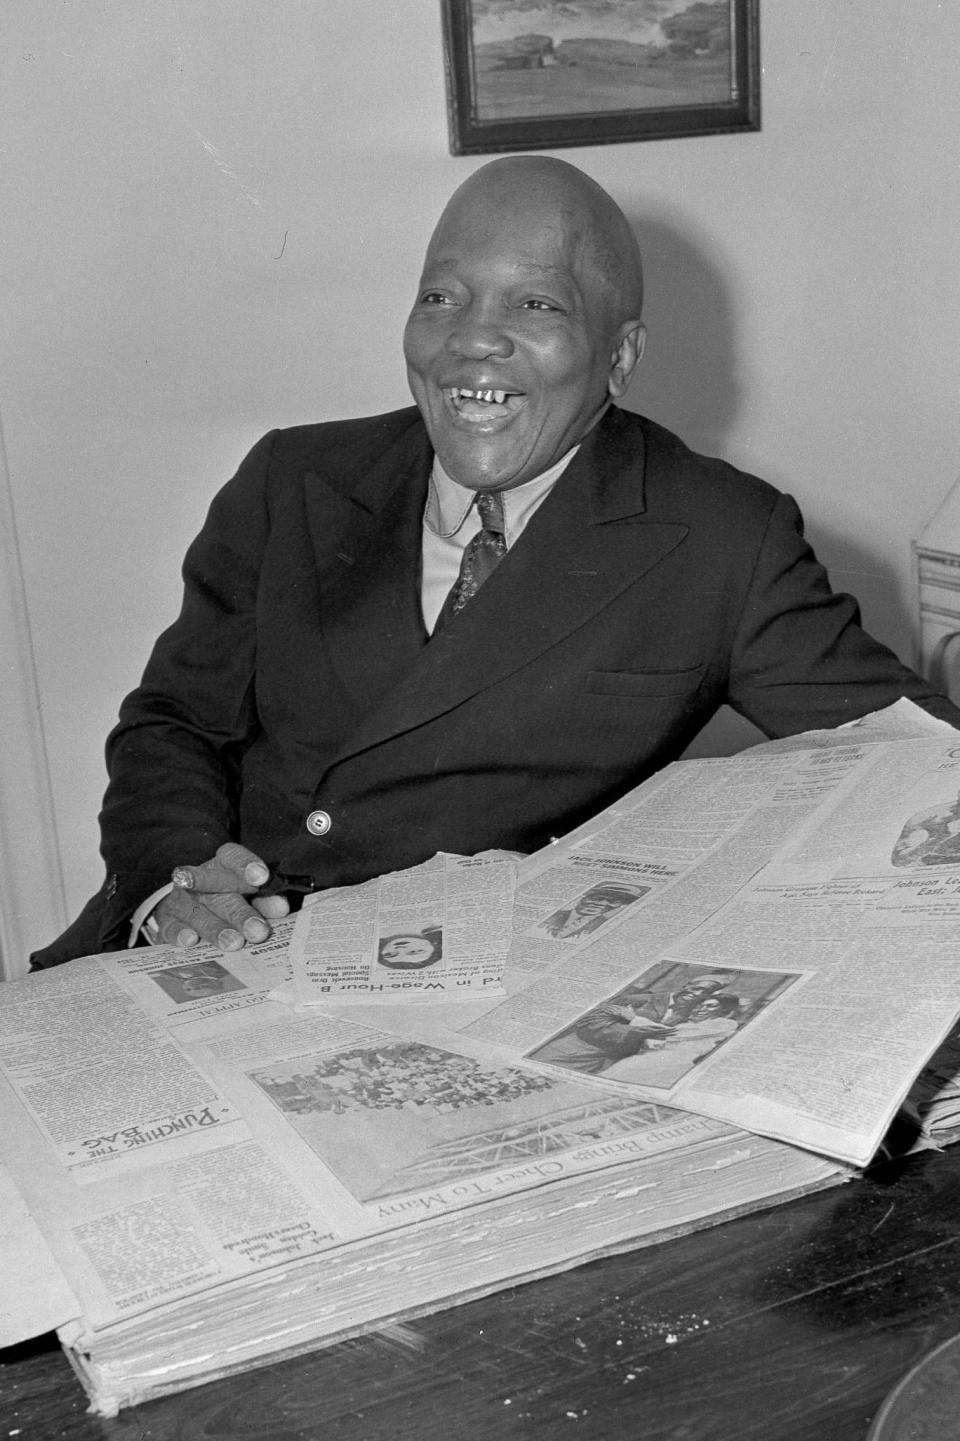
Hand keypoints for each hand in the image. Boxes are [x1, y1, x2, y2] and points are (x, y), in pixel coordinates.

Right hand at [154, 842, 289, 949]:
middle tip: (259, 931)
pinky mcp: (168, 921)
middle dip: (241, 913)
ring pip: (200, 913)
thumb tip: (280, 908)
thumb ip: (264, 899)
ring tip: (234, 943)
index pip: (232, 857)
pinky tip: (190, 940)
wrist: (183, 905)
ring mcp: (182, 900)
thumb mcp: (246, 893)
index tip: (261, 877)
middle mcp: (200, 880)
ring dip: (217, 928)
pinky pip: (172, 926)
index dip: (246, 865)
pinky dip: (180, 933)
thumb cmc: (225, 897)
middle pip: (220, 892)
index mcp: (222, 865)